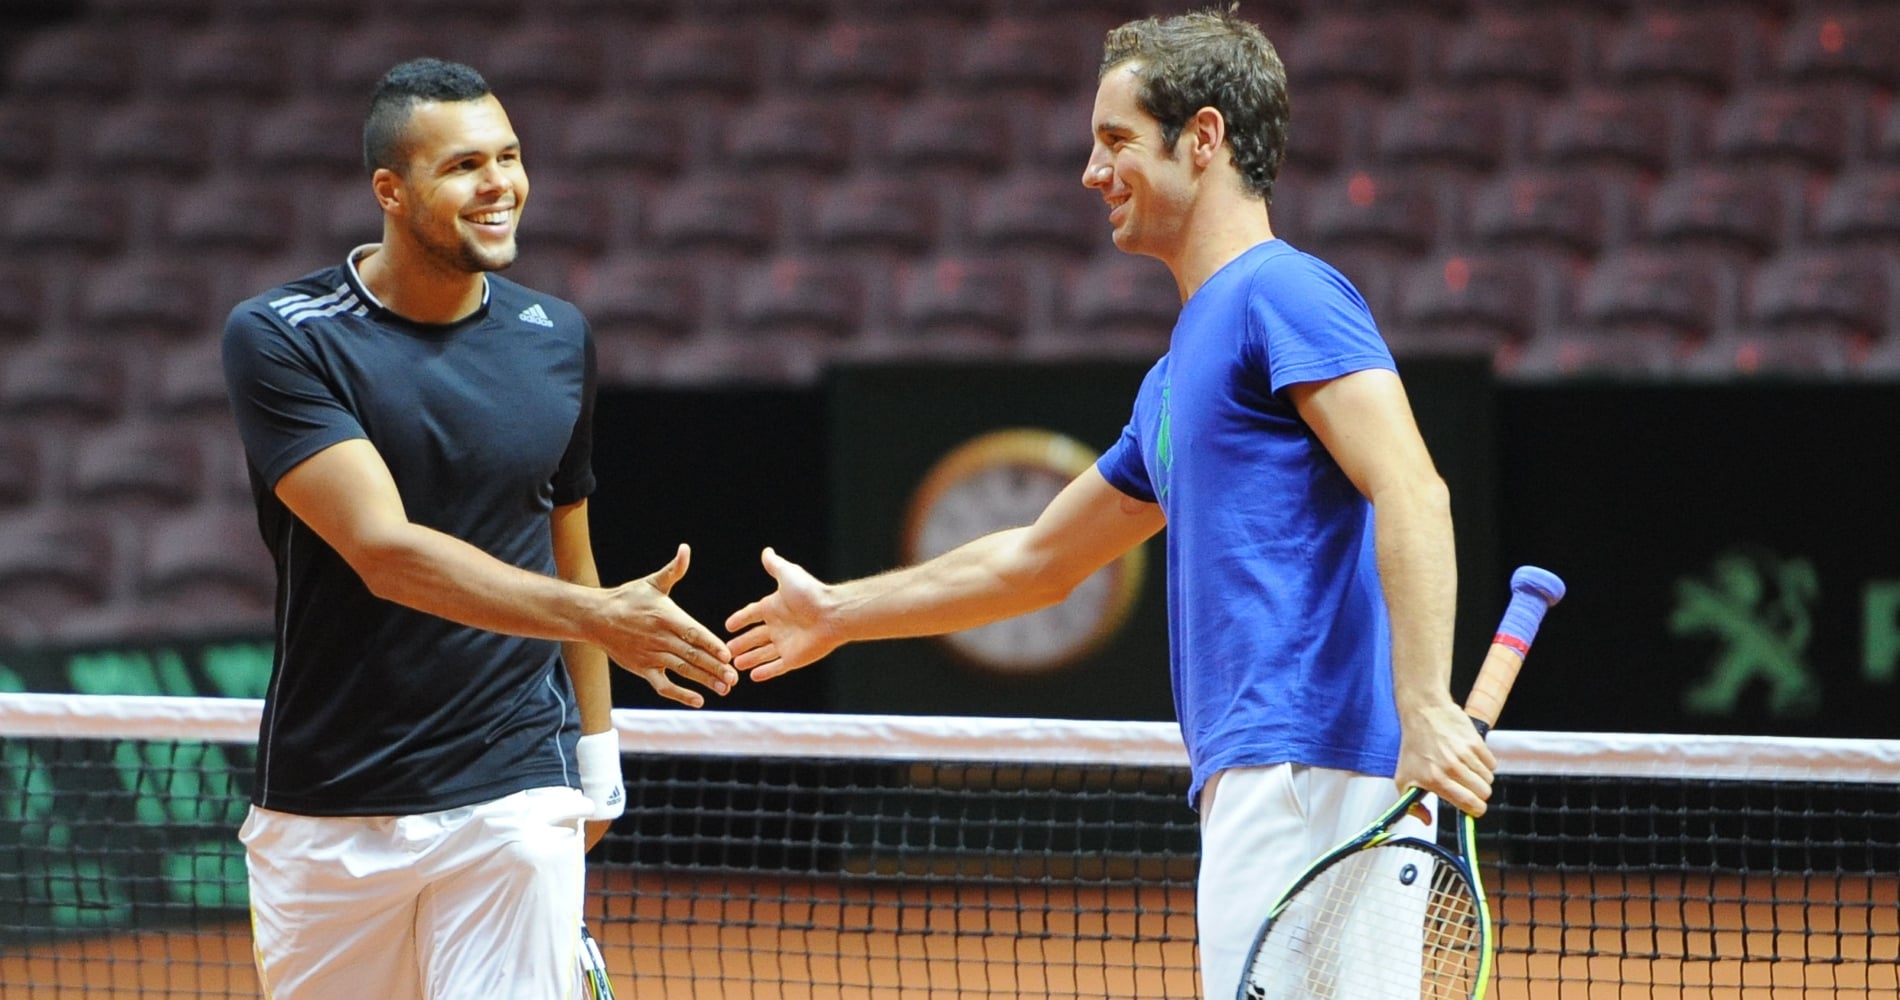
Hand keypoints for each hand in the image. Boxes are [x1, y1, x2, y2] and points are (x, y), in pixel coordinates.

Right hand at [594, 544, 734, 706]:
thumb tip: (686, 549)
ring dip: (704, 681)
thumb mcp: (652, 582)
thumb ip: (674, 570)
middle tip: (734, 678)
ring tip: (724, 688)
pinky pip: (663, 685)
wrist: (596, 617)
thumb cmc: (627, 598)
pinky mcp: (643, 669)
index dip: (710, 644)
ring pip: (682, 671)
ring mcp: (651, 656)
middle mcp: (660, 638)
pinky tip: (698, 700)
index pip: (693, 633)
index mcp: (666, 617)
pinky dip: (680, 694)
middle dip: (714, 668)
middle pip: (691, 655)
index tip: (727, 654)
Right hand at [724, 547, 841, 680]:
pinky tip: (753, 677)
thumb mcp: (788, 575)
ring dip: (750, 659)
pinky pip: (776, 667)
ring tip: (736, 665)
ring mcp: (786, 643)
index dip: (740, 619)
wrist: (833, 614)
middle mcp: (779, 626)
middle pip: (755, 637)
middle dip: (741, 644)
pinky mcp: (793, 659)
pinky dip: (765, 672)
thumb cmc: (811, 594)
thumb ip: (775, 566)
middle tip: (726, 651)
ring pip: (762, 654)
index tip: (728, 626)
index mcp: (774, 607)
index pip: (752, 614)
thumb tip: (767, 551)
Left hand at [1393, 698, 1497, 816]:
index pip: (1470, 804)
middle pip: (1484, 793)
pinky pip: (1492, 763)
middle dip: (1479, 794)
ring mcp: (1465, 754)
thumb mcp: (1404, 779)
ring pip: (1489, 779)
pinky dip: (1485, 764)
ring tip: (1466, 770)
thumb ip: (1413, 805)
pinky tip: (1471, 759)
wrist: (1424, 712)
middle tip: (1467, 787)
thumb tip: (1427, 821)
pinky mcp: (1476, 742)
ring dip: (1481, 778)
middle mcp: (1452, 768)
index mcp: (1436, 780)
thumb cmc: (1414, 746)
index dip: (1475, 809)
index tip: (1473, 807)